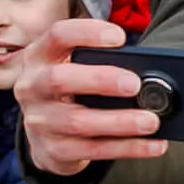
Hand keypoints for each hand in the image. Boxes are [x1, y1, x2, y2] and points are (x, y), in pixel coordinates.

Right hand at [14, 16, 159, 173]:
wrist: (43, 133)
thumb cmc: (68, 89)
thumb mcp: (71, 67)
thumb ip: (99, 61)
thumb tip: (147, 70)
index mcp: (39, 56)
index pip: (57, 35)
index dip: (88, 33)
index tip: (120, 37)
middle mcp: (31, 86)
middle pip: (59, 79)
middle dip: (100, 80)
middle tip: (135, 84)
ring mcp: (39, 121)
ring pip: (78, 121)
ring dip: (120, 121)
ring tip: (151, 120)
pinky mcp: (52, 150)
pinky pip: (93, 150)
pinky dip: (127, 148)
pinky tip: (152, 145)